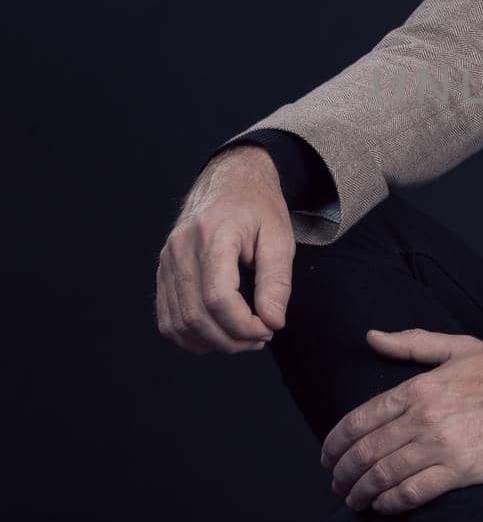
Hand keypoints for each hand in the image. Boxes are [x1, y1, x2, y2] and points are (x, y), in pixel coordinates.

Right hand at [156, 146, 295, 353]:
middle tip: (260, 338)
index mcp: (212, 235)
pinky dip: (191, 336)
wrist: (230, 179)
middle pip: (196, 316)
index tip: (268, 329)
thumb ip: (277, 281)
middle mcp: (181, 248)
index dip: (244, 325)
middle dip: (231, 340)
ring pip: (178, 323)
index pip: (218, 298)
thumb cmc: (257, 206)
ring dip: (212, 342)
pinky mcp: (163, 270)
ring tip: (242, 338)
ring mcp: (167, 260)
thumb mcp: (280, 237)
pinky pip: (167, 317)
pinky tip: (217, 334)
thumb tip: (273, 321)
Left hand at [321, 328, 482, 512]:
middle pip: (366, 451)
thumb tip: (372, 337)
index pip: (361, 419)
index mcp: (418, 387)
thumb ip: (412, 343)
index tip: (327, 456)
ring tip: (353, 500)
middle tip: (336, 484)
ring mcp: (442, 446)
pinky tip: (383, 507)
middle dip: (343, 472)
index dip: (336, 442)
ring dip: (361, 492)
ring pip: (384, 475)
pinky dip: (391, 503)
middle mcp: (423, 417)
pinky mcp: (462, 471)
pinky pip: (414, 492)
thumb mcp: (458, 347)